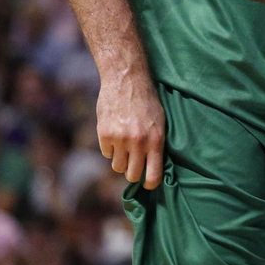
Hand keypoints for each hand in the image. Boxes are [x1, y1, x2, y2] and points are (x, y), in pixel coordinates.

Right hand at [97, 66, 166, 186]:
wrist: (126, 80)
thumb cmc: (147, 101)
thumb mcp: (160, 122)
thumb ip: (155, 144)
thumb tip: (152, 167)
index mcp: (156, 140)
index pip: (153, 175)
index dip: (150, 184)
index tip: (148, 185)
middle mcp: (138, 142)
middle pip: (132, 175)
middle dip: (133, 173)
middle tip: (134, 165)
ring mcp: (120, 139)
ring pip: (117, 166)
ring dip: (121, 160)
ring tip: (125, 146)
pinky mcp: (104, 134)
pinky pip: (106, 153)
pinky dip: (110, 148)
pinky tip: (115, 134)